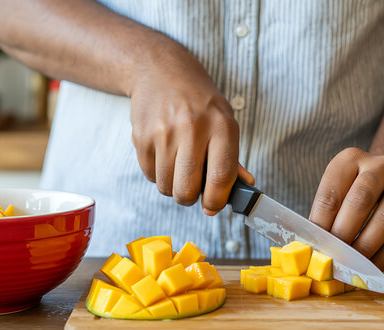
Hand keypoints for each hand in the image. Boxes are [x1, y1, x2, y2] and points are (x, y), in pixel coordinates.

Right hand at [129, 40, 253, 214]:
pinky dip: (157, 173)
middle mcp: (192, 128)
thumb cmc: (199, 101)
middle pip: (187, 189)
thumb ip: (232, 158)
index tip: (213, 206)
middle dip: (190, 198)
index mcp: (221, 126)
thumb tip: (242, 189)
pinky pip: (149, 175)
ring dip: (172, 185)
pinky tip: (164, 154)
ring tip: (178, 165)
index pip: (220, 177)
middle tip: (192, 187)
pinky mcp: (141, 137)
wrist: (160, 70)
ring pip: (166, 186)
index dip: (217, 200)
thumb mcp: (224, 120)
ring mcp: (163, 133)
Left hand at [309, 148, 383, 269]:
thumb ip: (324, 215)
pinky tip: (370, 266)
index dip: (321, 223)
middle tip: (334, 255)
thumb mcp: (334, 191)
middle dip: (345, 232)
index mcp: (349, 159)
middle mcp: (380, 166)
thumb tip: (313, 249)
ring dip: (366, 245)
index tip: (315, 245)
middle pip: (361, 200)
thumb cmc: (351, 191)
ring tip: (352, 263)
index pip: (331, 193)